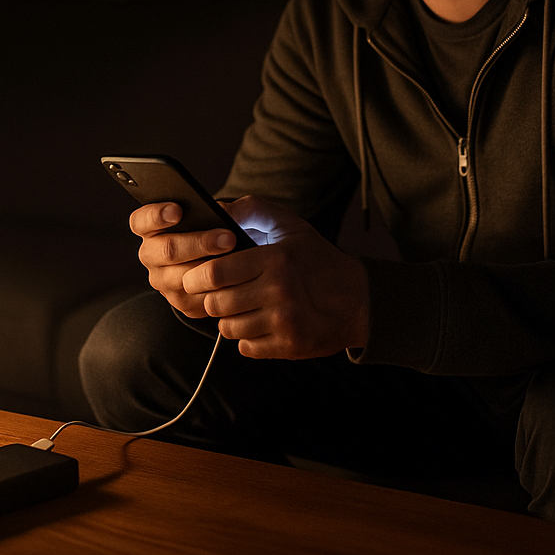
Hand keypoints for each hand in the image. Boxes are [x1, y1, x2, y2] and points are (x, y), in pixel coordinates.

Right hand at [129, 201, 243, 319]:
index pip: (141, 221)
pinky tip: (234, 281)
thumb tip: (230, 215)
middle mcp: (153, 254)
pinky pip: (193, 299)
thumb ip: (245, 208)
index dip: (155, 215)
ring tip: (235, 257)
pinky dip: (215, 290)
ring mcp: (164, 280)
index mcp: (155, 226)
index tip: (178, 211)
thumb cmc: (248, 230)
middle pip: (165, 249)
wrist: (259, 263)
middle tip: (228, 238)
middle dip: (197, 243)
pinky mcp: (181, 302)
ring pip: (180, 277)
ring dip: (208, 268)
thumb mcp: (254, 213)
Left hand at [180, 196, 368, 359]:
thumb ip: (253, 211)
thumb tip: (216, 207)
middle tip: (216, 294)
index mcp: (276, 259)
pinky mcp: (289, 345)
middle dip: (210, 299)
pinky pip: (245, 347)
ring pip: (227, 328)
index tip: (194, 276)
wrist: (360, 301)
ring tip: (241, 308)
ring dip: (228, 319)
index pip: (215, 272)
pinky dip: (246, 338)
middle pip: (216, 303)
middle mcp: (279, 291)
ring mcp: (284, 322)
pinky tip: (258, 324)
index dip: (196, 276)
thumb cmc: (319, 260)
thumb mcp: (292, 227)